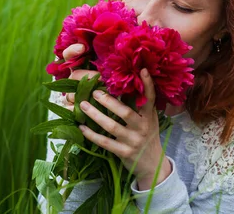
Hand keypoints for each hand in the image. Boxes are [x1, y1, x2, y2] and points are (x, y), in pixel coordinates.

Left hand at [60, 43, 171, 189]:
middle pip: (125, 112)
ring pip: (111, 126)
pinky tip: (81, 127)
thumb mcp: (150, 120)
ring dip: (95, 115)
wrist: (151, 164)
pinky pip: (104, 142)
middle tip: (94, 91)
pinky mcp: (123, 152)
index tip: (142, 70)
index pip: (149, 98)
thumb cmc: (148, 136)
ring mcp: (132, 141)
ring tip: (83, 105)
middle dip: (108, 101)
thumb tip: (131, 83)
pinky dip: (92, 134)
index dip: (147, 84)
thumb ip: (142, 105)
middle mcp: (142, 128)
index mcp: (149, 117)